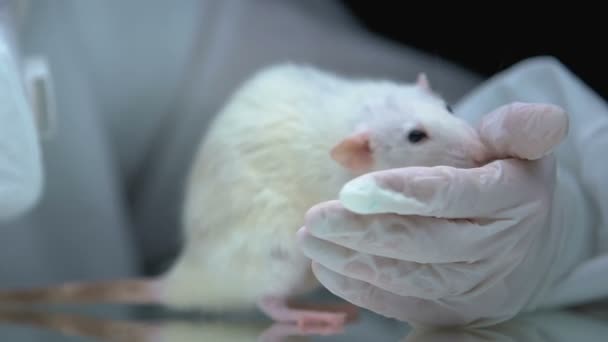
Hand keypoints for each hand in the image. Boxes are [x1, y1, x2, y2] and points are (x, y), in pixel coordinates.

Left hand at [297, 102, 573, 326]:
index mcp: (514, 196)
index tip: (350, 190)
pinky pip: (404, 306)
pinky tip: (327, 269)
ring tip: (310, 241)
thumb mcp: (519, 142)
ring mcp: (476, 284)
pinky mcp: (454, 310)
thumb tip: (497, 117)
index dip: (402, 193)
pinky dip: (361, 291)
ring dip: (353, 262)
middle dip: (362, 232)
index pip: (454, 195)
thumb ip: (510, 127)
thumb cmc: (508, 178)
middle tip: (314, 219)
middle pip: (424, 243)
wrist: (527, 239)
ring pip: (410, 279)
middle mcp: (498, 245)